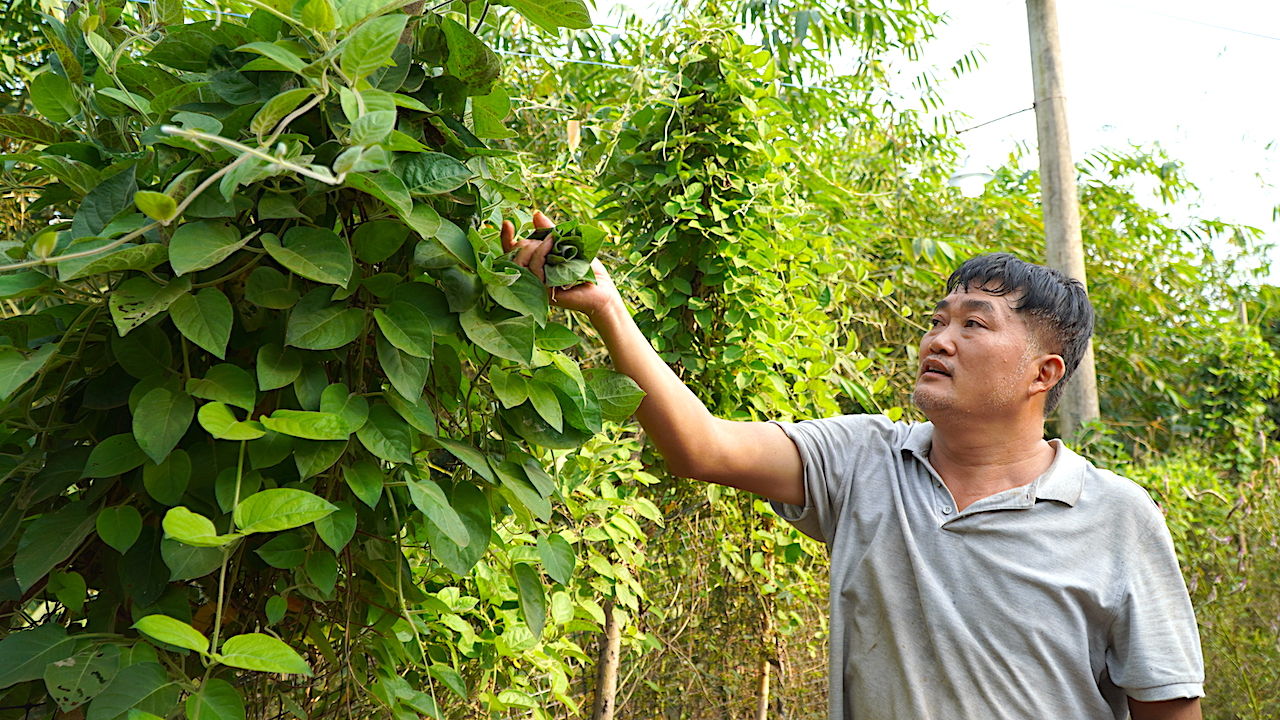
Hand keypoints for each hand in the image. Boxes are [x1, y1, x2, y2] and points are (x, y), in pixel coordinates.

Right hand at [500, 210, 623, 320]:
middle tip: (547, 239)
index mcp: (534, 266)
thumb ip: (549, 230)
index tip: (507, 223)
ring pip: (522, 262)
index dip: (506, 238)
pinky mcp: (544, 292)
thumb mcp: (566, 243)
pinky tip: (551, 245)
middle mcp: (532, 277)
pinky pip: (535, 268)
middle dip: (526, 243)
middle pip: (514, 256)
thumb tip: (535, 214)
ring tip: (551, 240)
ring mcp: (536, 286)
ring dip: (536, 246)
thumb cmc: (585, 268)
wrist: (601, 288)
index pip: (512, 253)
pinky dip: (542, 253)